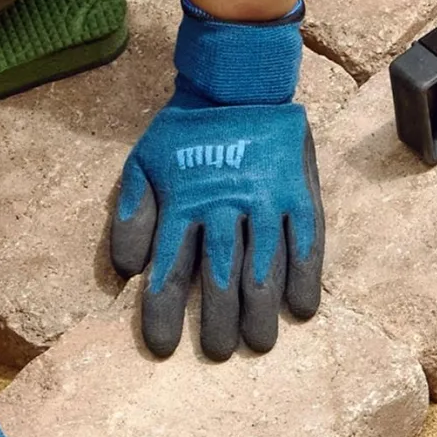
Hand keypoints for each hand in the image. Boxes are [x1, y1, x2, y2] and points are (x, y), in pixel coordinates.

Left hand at [110, 0, 323, 360]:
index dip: (166, 315)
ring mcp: (268, 200)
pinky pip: (307, 241)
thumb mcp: (141, 165)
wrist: (239, 84)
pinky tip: (303, 308)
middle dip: (220, 322)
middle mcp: (227, 208)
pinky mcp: (300, 191)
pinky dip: (306, 277)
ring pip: (265, 267)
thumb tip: (130, 271)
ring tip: (260, 343)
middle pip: (222, 279)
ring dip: (262, 310)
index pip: (171, 274)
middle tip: (221, 352)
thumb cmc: (186, 131)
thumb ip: (131, 217)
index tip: (165, 348)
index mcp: (185, 205)